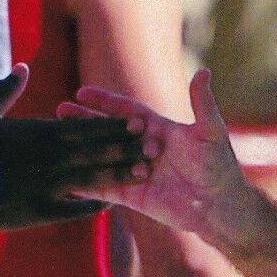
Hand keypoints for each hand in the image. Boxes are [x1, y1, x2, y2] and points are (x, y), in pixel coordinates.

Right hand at [0, 64, 149, 227]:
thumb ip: (6, 89)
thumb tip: (23, 67)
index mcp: (40, 132)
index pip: (85, 127)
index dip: (113, 125)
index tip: (139, 122)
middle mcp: (50, 157)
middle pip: (96, 150)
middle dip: (126, 146)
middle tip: (154, 144)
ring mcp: (47, 184)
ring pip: (92, 177)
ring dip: (119, 173)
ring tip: (144, 172)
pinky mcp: (40, 209)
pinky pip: (73, 207)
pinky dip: (92, 204)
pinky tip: (110, 204)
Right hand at [63, 69, 251, 239]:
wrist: (219, 205)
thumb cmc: (219, 165)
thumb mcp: (211, 131)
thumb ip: (202, 103)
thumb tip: (204, 71)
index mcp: (157, 128)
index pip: (125, 111)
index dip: (104, 102)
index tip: (81, 92)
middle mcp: (142, 147)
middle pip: (107, 131)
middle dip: (84, 120)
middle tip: (59, 110)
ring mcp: (135, 171)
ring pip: (102, 157)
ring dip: (79, 148)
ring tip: (56, 139)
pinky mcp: (133, 195)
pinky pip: (104, 187)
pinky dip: (85, 183)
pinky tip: (64, 178)